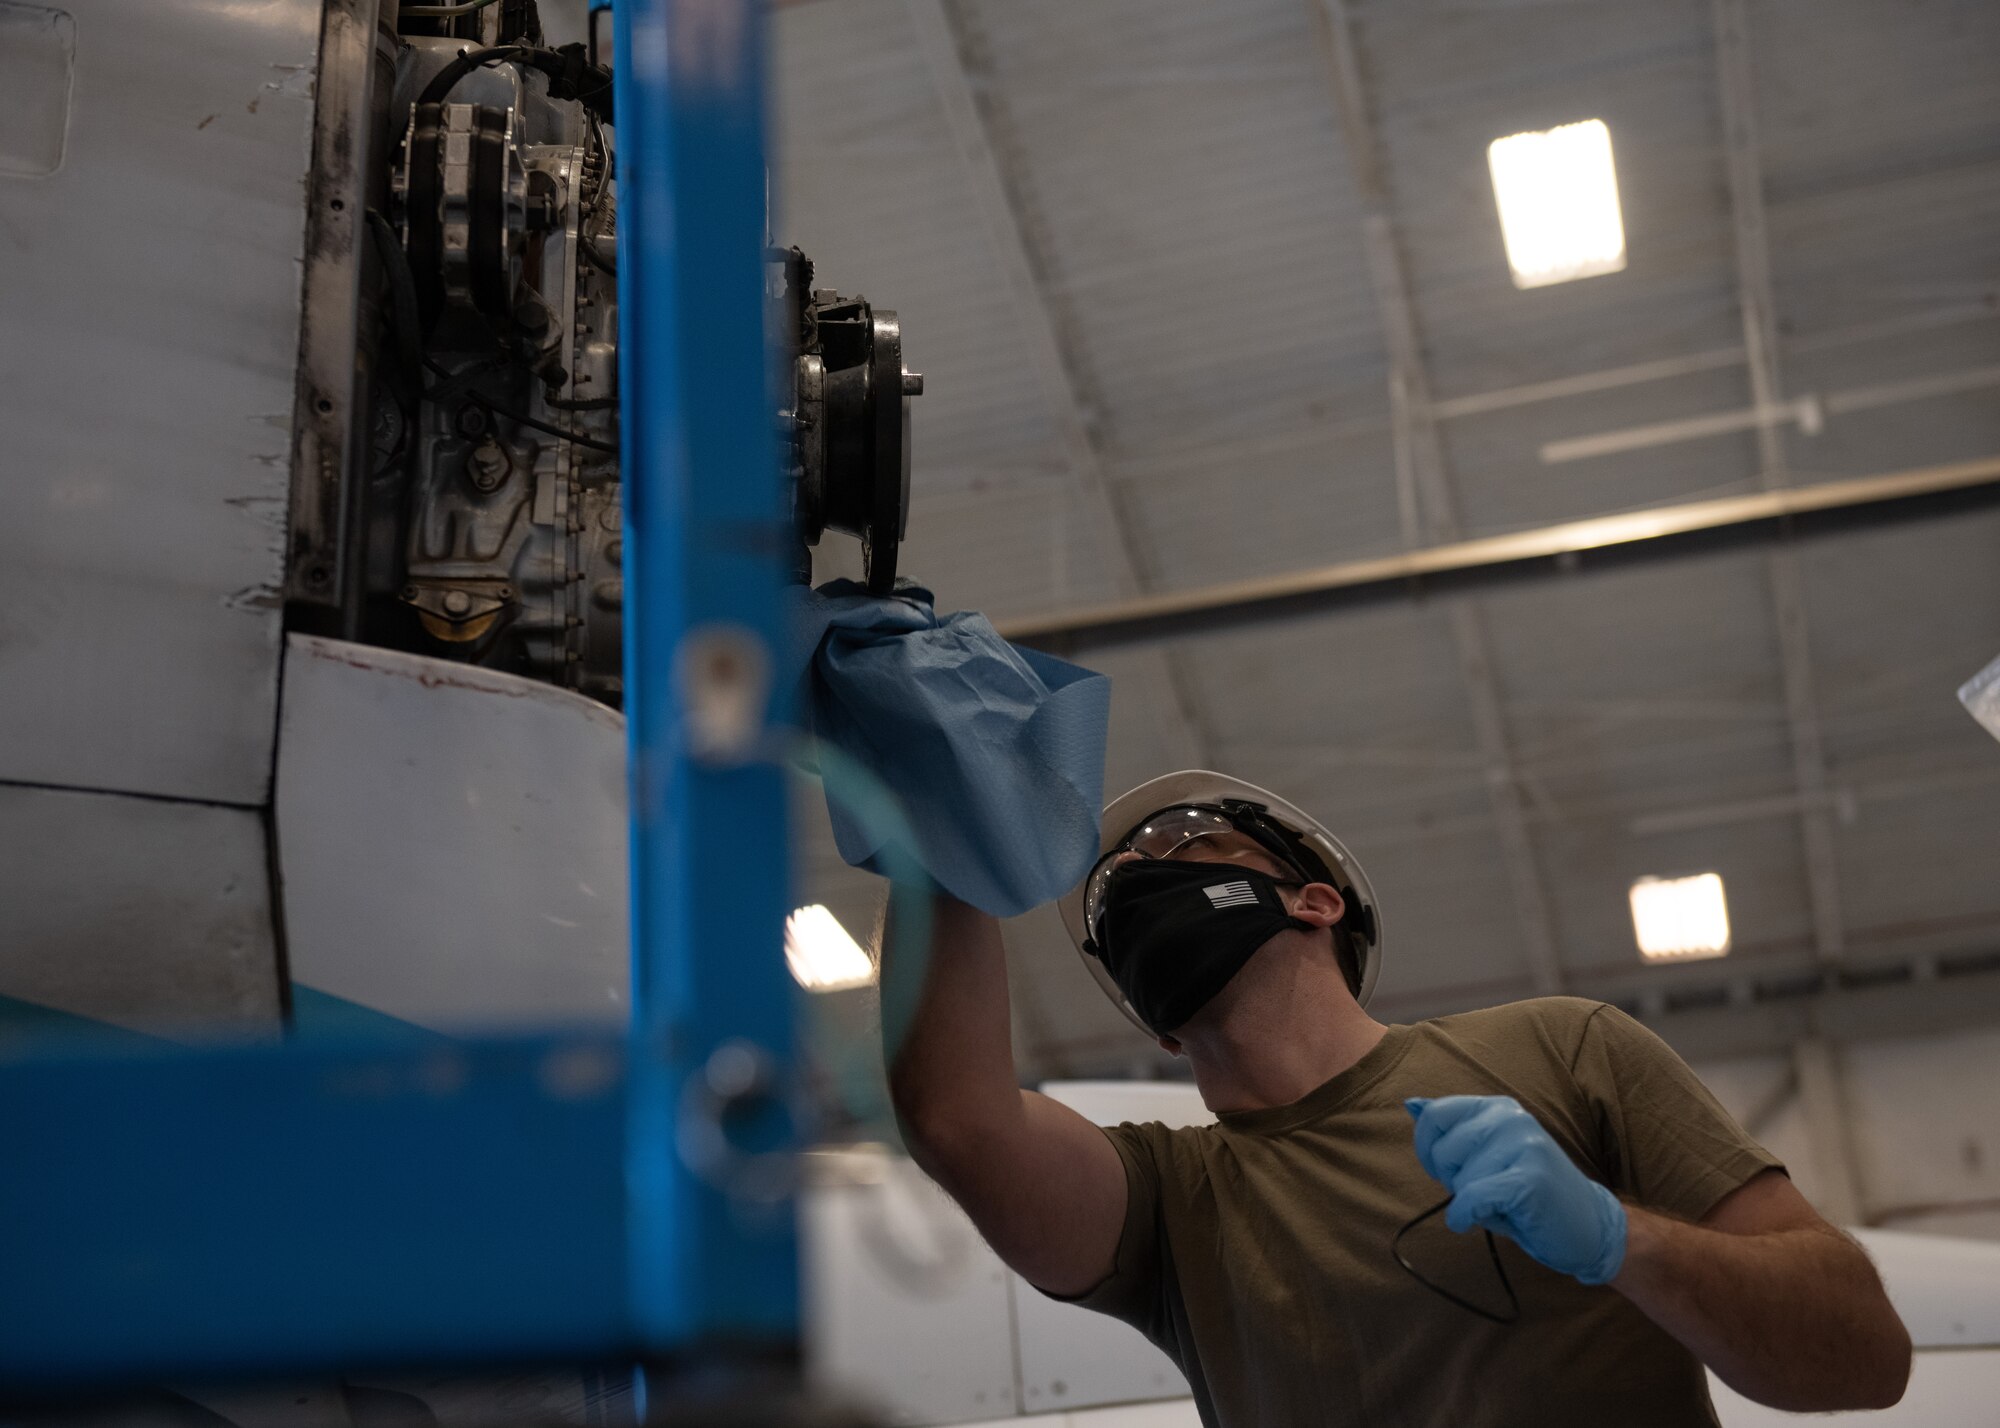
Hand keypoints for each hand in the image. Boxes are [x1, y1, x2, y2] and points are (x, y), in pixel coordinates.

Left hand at [1405, 1094, 1626, 1284]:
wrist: (1589, 1226)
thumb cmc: (1527, 1193)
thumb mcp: (1487, 1154)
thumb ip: (1451, 1130)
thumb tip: (1410, 1103)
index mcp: (1497, 1107)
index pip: (1434, 1115)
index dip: (1428, 1150)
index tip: (1443, 1170)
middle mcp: (1511, 1117)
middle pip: (1443, 1151)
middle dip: (1452, 1181)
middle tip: (1485, 1191)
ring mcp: (1524, 1145)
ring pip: (1460, 1180)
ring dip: (1470, 1202)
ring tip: (1502, 1204)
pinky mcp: (1530, 1177)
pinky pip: (1473, 1198)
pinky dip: (1466, 1216)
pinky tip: (1474, 1221)